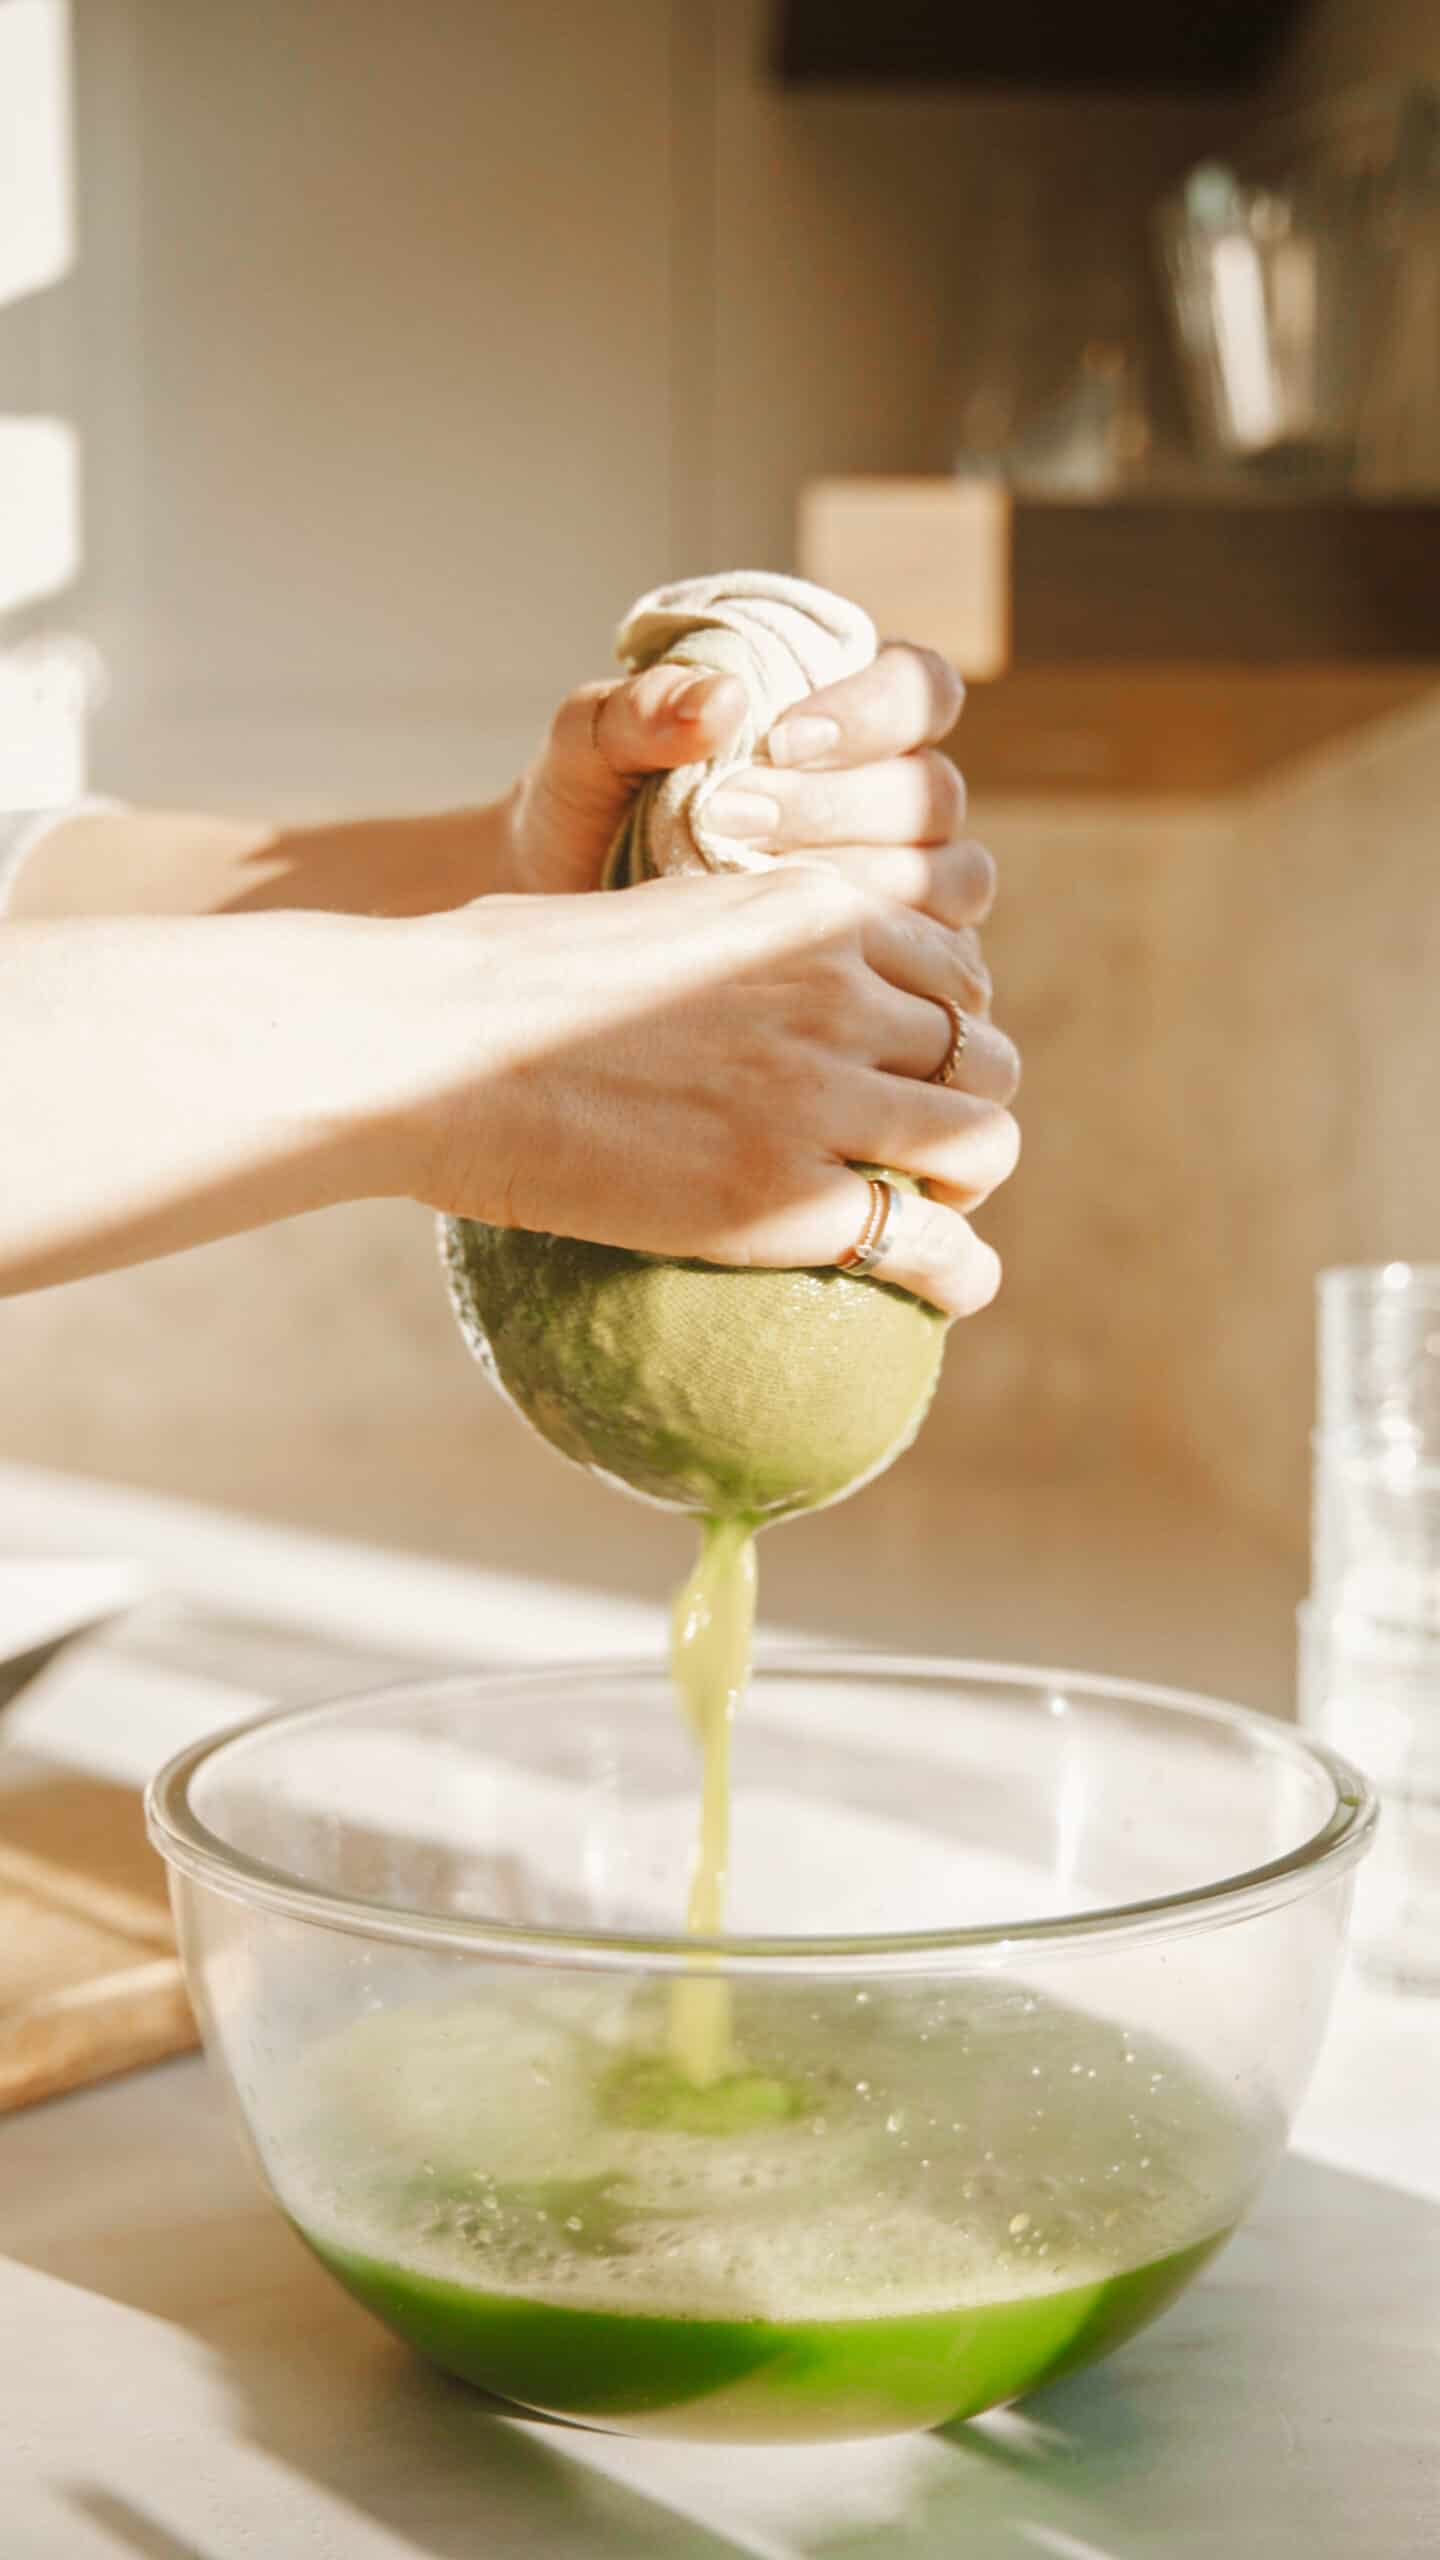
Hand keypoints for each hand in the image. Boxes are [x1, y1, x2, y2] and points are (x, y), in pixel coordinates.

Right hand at [390, 862, 1019, 1318]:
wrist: (443, 1048)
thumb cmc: (504, 978)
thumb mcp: (652, 913)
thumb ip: (726, 944)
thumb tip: (717, 993)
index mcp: (809, 911)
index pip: (950, 968)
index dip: (946, 1026)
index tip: (913, 1067)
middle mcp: (839, 994)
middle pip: (981, 1056)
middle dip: (965, 1102)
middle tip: (918, 1150)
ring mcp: (820, 1095)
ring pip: (980, 1142)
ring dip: (965, 1182)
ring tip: (925, 1214)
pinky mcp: (787, 1196)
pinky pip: (928, 1243)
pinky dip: (958, 1273)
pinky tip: (951, 1291)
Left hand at [498, 641, 995, 966]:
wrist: (560, 919)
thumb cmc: (586, 816)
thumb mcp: (590, 750)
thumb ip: (641, 710)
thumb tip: (724, 699)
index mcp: (849, 719)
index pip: (921, 689)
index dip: (875, 710)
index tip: (782, 738)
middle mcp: (895, 799)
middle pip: (931, 792)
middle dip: (836, 807)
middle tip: (729, 818)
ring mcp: (908, 887)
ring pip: (951, 878)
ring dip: (865, 886)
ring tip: (752, 891)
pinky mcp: (902, 968)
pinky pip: (933, 966)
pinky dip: (876, 961)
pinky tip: (789, 959)